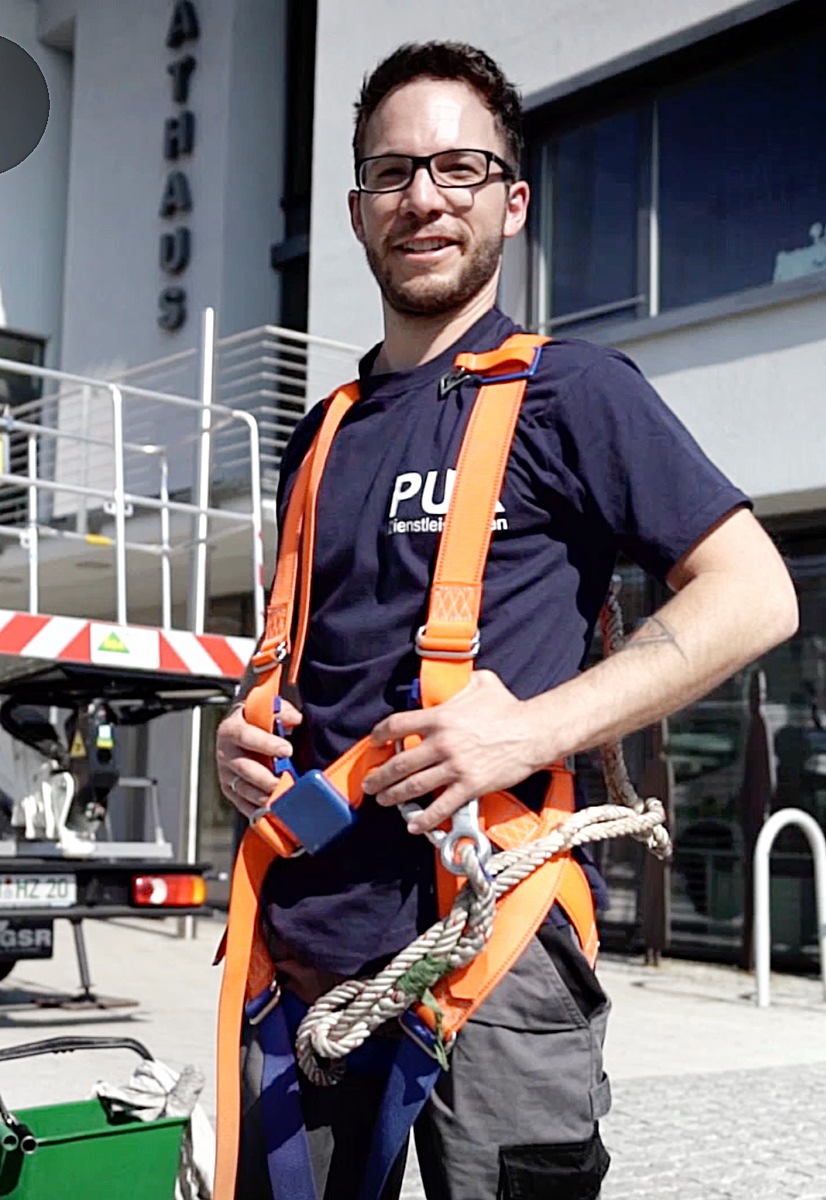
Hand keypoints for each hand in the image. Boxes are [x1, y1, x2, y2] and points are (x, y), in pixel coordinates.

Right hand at [215, 699, 301, 820]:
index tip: (287, 750)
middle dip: (265, 778)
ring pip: (243, 789)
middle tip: (284, 782)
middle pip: (244, 768)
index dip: (266, 743)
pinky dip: (258, 810)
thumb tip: (295, 719)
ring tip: (282, 801)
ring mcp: (226, 774)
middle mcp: (225, 753)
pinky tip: (274, 812)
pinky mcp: (230, 791)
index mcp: (231, 729)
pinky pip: (243, 805)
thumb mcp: (267, 709)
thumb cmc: (258, 720)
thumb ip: (281, 711)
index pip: (246, 736)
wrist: (242, 732)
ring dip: (263, 797)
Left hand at [362, 670, 541, 833]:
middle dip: (380, 776)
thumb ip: (459, 683)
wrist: (533, 732)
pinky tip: (414, 825)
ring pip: (414, 786)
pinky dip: (424, 819)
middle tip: (370, 783)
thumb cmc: (509, 707)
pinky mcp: (470, 786)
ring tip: (384, 800)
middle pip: (399, 763)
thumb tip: (451, 680)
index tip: (375, 743)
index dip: (380, 735)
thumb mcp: (481, 683)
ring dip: (394, 796)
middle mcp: (442, 743)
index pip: (397, 725)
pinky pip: (441, 806)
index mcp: (440, 717)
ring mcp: (455, 766)